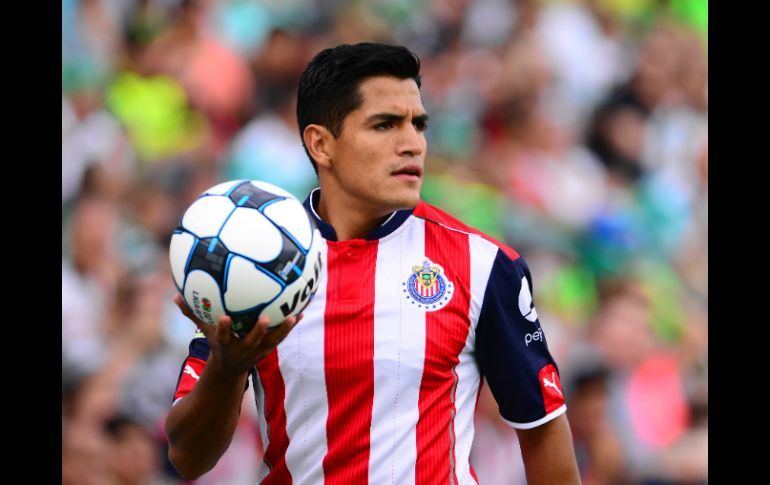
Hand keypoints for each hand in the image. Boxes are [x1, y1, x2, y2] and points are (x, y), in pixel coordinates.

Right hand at [173, 294, 300, 375]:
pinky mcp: (268, 350)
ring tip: (293, 316)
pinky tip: (301, 312)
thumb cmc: (217, 343)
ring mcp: (257, 351)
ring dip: (283, 330)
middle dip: (258, 332)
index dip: (224, 329)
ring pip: (272, 341)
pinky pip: (281, 337)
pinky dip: (290, 326)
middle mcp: (242, 349)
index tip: (225, 318)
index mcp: (225, 344)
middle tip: (266, 319)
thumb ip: (193, 314)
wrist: (230, 369)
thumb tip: (176, 296)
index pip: (222, 336)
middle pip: (251, 341)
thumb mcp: (204, 331)